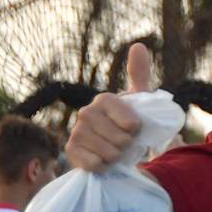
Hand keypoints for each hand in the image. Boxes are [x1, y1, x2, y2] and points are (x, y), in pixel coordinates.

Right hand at [64, 43, 148, 171]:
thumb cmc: (131, 123)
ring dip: (118, 157)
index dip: (137, 129)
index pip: (130, 122)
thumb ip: (140, 74)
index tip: (136, 128)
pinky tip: (103, 161)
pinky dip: (104, 166)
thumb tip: (138, 45)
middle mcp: (86, 112)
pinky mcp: (71, 151)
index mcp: (105, 99)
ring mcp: (76, 132)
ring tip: (116, 151)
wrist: (116, 148)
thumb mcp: (141, 100)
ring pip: (109, 153)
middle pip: (120, 139)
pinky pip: (94, 164)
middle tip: (126, 143)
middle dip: (129, 145)